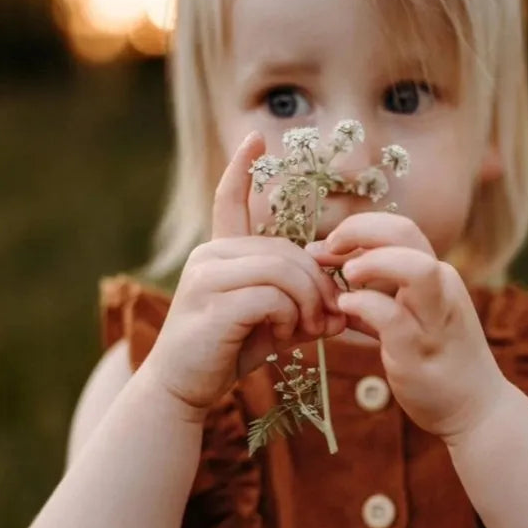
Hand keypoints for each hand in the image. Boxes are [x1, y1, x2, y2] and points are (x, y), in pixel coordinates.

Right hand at [142, 131, 345, 416]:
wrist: (184, 389)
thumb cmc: (227, 351)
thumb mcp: (270, 323)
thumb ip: (301, 306)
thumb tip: (343, 310)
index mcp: (221, 253)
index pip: (230, 201)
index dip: (243, 170)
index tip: (256, 138)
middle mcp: (210, 255)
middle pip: (286, 250)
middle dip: (318, 285)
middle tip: (329, 319)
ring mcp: (207, 276)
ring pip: (283, 270)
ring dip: (309, 302)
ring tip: (311, 329)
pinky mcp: (213, 302)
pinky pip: (272, 295)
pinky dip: (290, 317)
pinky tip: (285, 334)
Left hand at [306, 213, 505, 439]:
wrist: (476, 409)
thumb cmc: (435, 360)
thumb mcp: (407, 317)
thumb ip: (373, 294)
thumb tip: (328, 271)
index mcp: (436, 275)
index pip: (398, 228)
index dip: (357, 229)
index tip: (327, 248)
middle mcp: (441, 288)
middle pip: (404, 232)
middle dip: (357, 230)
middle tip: (327, 251)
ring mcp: (433, 318)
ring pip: (413, 268)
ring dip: (371, 263)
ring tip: (346, 277)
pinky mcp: (420, 351)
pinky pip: (391, 317)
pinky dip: (362, 306)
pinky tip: (344, 311)